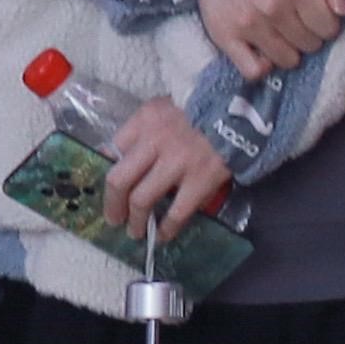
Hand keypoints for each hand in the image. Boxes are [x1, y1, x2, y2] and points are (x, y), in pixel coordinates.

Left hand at [100, 95, 230, 239]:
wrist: (238, 112)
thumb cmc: (197, 109)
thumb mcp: (161, 108)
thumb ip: (139, 129)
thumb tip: (115, 156)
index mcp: (143, 121)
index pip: (111, 150)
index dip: (106, 171)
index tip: (109, 188)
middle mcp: (154, 142)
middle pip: (119, 180)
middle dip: (113, 204)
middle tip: (113, 219)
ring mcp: (177, 163)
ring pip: (142, 199)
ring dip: (135, 221)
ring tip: (135, 231)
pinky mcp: (200, 181)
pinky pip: (177, 212)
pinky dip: (166, 228)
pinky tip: (162, 236)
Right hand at [199, 0, 344, 80]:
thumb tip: (343, 11)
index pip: (330, 28)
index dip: (327, 20)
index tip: (315, 10)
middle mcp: (272, 6)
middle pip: (310, 45)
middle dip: (309, 33)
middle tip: (295, 16)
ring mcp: (247, 23)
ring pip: (288, 60)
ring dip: (288, 48)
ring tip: (280, 28)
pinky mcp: (225, 34)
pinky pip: (254, 70)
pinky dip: (262, 64)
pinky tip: (263, 48)